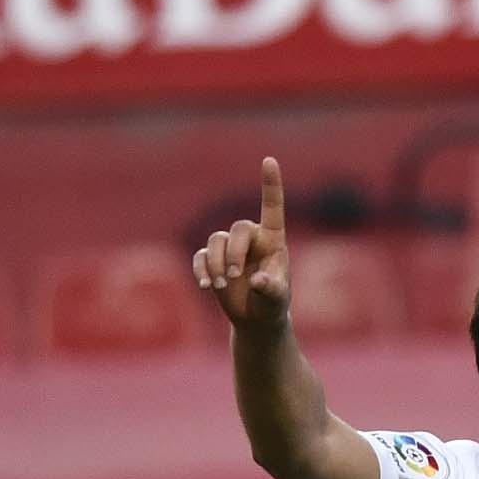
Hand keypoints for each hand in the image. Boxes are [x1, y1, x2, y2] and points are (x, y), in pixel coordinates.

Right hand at [191, 157, 293, 332]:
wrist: (257, 319)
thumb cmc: (273, 305)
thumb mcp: (277, 300)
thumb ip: (271, 290)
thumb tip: (258, 281)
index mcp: (274, 241)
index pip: (272, 207)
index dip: (270, 184)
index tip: (269, 160)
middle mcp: (252, 239)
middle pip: (237, 229)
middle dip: (233, 252)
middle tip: (233, 276)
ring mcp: (230, 248)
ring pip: (216, 241)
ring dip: (216, 263)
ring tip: (220, 286)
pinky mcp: (212, 259)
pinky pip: (201, 256)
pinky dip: (201, 269)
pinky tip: (205, 285)